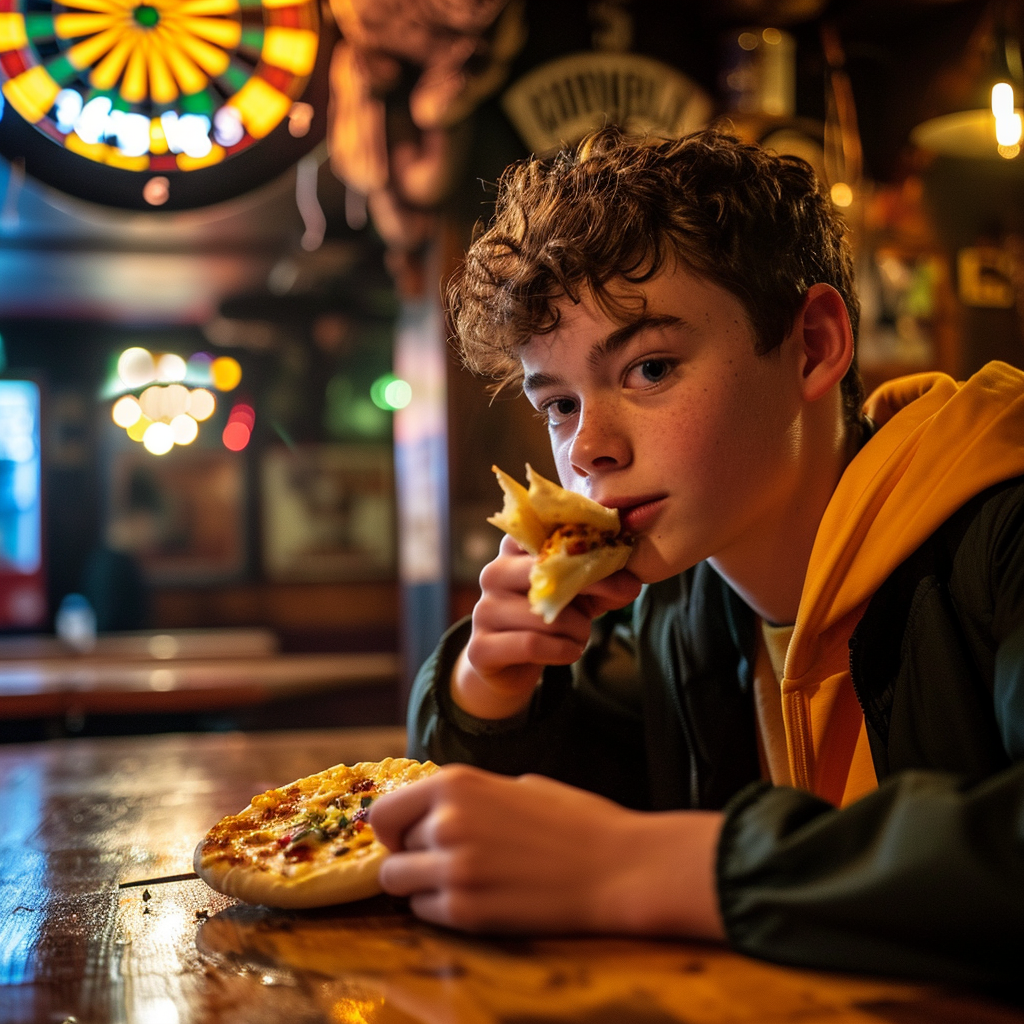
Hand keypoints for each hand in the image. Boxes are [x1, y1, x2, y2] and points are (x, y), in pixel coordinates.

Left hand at [370, 763, 725, 938]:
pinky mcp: (465, 913)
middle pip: (393, 851)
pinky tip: (479, 899)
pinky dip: (442, 910)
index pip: (384, 811)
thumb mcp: (517, 786)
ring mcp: (454, 870)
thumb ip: (470, 797)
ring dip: (421, 886)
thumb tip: (435, 809)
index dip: (393, 829)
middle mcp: (447, 823)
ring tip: (460, 882)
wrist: (618, 867)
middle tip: (449, 861)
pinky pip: (424, 914)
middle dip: (414, 856)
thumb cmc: (576, 822)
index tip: (407, 838)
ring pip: (399, 885)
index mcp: (457, 783)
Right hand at [454, 534, 640, 718]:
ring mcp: (484, 610)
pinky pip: (533, 644)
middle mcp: (493, 573)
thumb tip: (632, 584)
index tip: (612, 563)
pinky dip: (563, 650)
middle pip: (544, 571)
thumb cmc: (550, 619)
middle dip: (588, 588)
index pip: (549, 534)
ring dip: (577, 630)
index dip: (585, 548)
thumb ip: (605, 584)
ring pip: (545, 615)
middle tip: (600, 608)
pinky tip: (570, 651)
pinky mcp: (481, 647)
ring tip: (580, 637)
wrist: (510, 666)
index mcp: (514, 550)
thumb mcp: (581, 596)